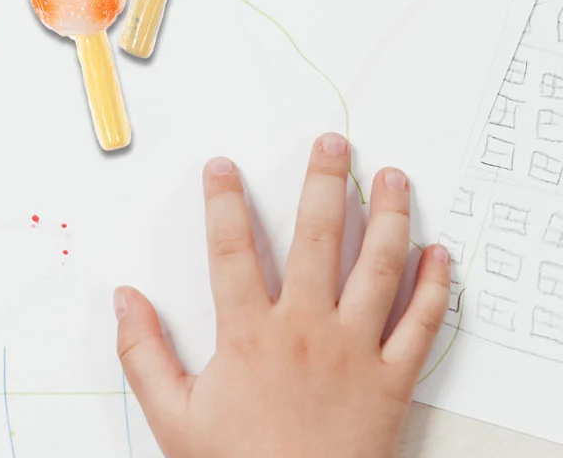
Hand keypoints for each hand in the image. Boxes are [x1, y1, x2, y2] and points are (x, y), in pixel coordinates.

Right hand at [116, 134, 450, 457]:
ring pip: (378, 268)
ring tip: (393, 178)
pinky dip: (434, 287)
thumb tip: (124, 299)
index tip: (223, 166)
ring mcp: (356, 353)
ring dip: (388, 216)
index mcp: (250, 334)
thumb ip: (143, 355)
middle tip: (333, 143)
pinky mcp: (394, 383)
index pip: (231, 247)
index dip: (224, 201)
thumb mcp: (174, 419)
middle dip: (324, 182)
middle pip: (317, 237)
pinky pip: (421, 326)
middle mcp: (306, 330)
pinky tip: (439, 254)